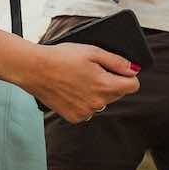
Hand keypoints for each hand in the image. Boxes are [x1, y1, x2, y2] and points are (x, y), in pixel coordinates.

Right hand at [25, 41, 140, 122]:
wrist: (35, 69)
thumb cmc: (62, 57)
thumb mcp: (93, 52)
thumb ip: (117, 62)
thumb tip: (133, 70)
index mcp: (105, 86)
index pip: (133, 86)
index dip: (127, 75)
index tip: (117, 69)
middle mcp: (98, 103)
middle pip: (118, 93)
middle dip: (111, 82)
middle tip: (92, 70)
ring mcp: (85, 112)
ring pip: (102, 102)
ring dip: (97, 92)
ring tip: (80, 79)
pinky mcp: (74, 117)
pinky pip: (88, 110)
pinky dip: (84, 101)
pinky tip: (72, 89)